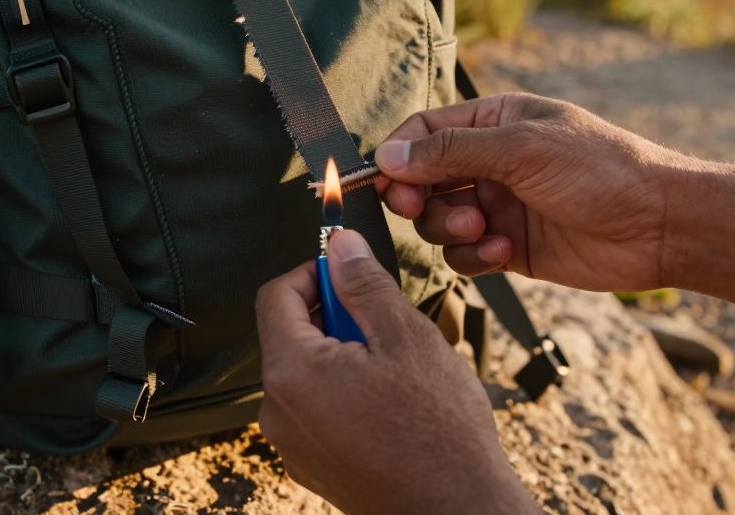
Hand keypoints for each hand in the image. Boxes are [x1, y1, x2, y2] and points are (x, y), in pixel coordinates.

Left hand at [255, 230, 537, 514]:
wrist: (459, 511)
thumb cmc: (438, 429)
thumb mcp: (406, 336)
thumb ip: (364, 284)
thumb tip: (340, 246)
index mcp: (292, 373)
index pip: (275, 296)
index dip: (313, 273)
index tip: (349, 273)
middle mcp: (278, 413)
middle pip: (291, 336)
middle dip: (335, 318)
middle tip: (387, 325)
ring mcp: (293, 446)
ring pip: (308, 374)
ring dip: (344, 356)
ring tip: (397, 371)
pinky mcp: (313, 468)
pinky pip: (318, 410)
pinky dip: (346, 393)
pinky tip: (392, 406)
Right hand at [375, 93, 682, 291]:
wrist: (660, 226)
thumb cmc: (600, 170)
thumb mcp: (522, 148)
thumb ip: (450, 151)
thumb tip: (386, 155)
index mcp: (493, 122)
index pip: (423, 131)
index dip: (397, 155)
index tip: (382, 181)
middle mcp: (491, 162)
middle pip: (422, 179)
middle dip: (418, 197)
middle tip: (418, 208)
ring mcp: (500, 206)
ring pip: (439, 221)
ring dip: (449, 228)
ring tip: (483, 230)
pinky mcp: (510, 248)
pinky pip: (465, 255)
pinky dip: (473, 257)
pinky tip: (504, 253)